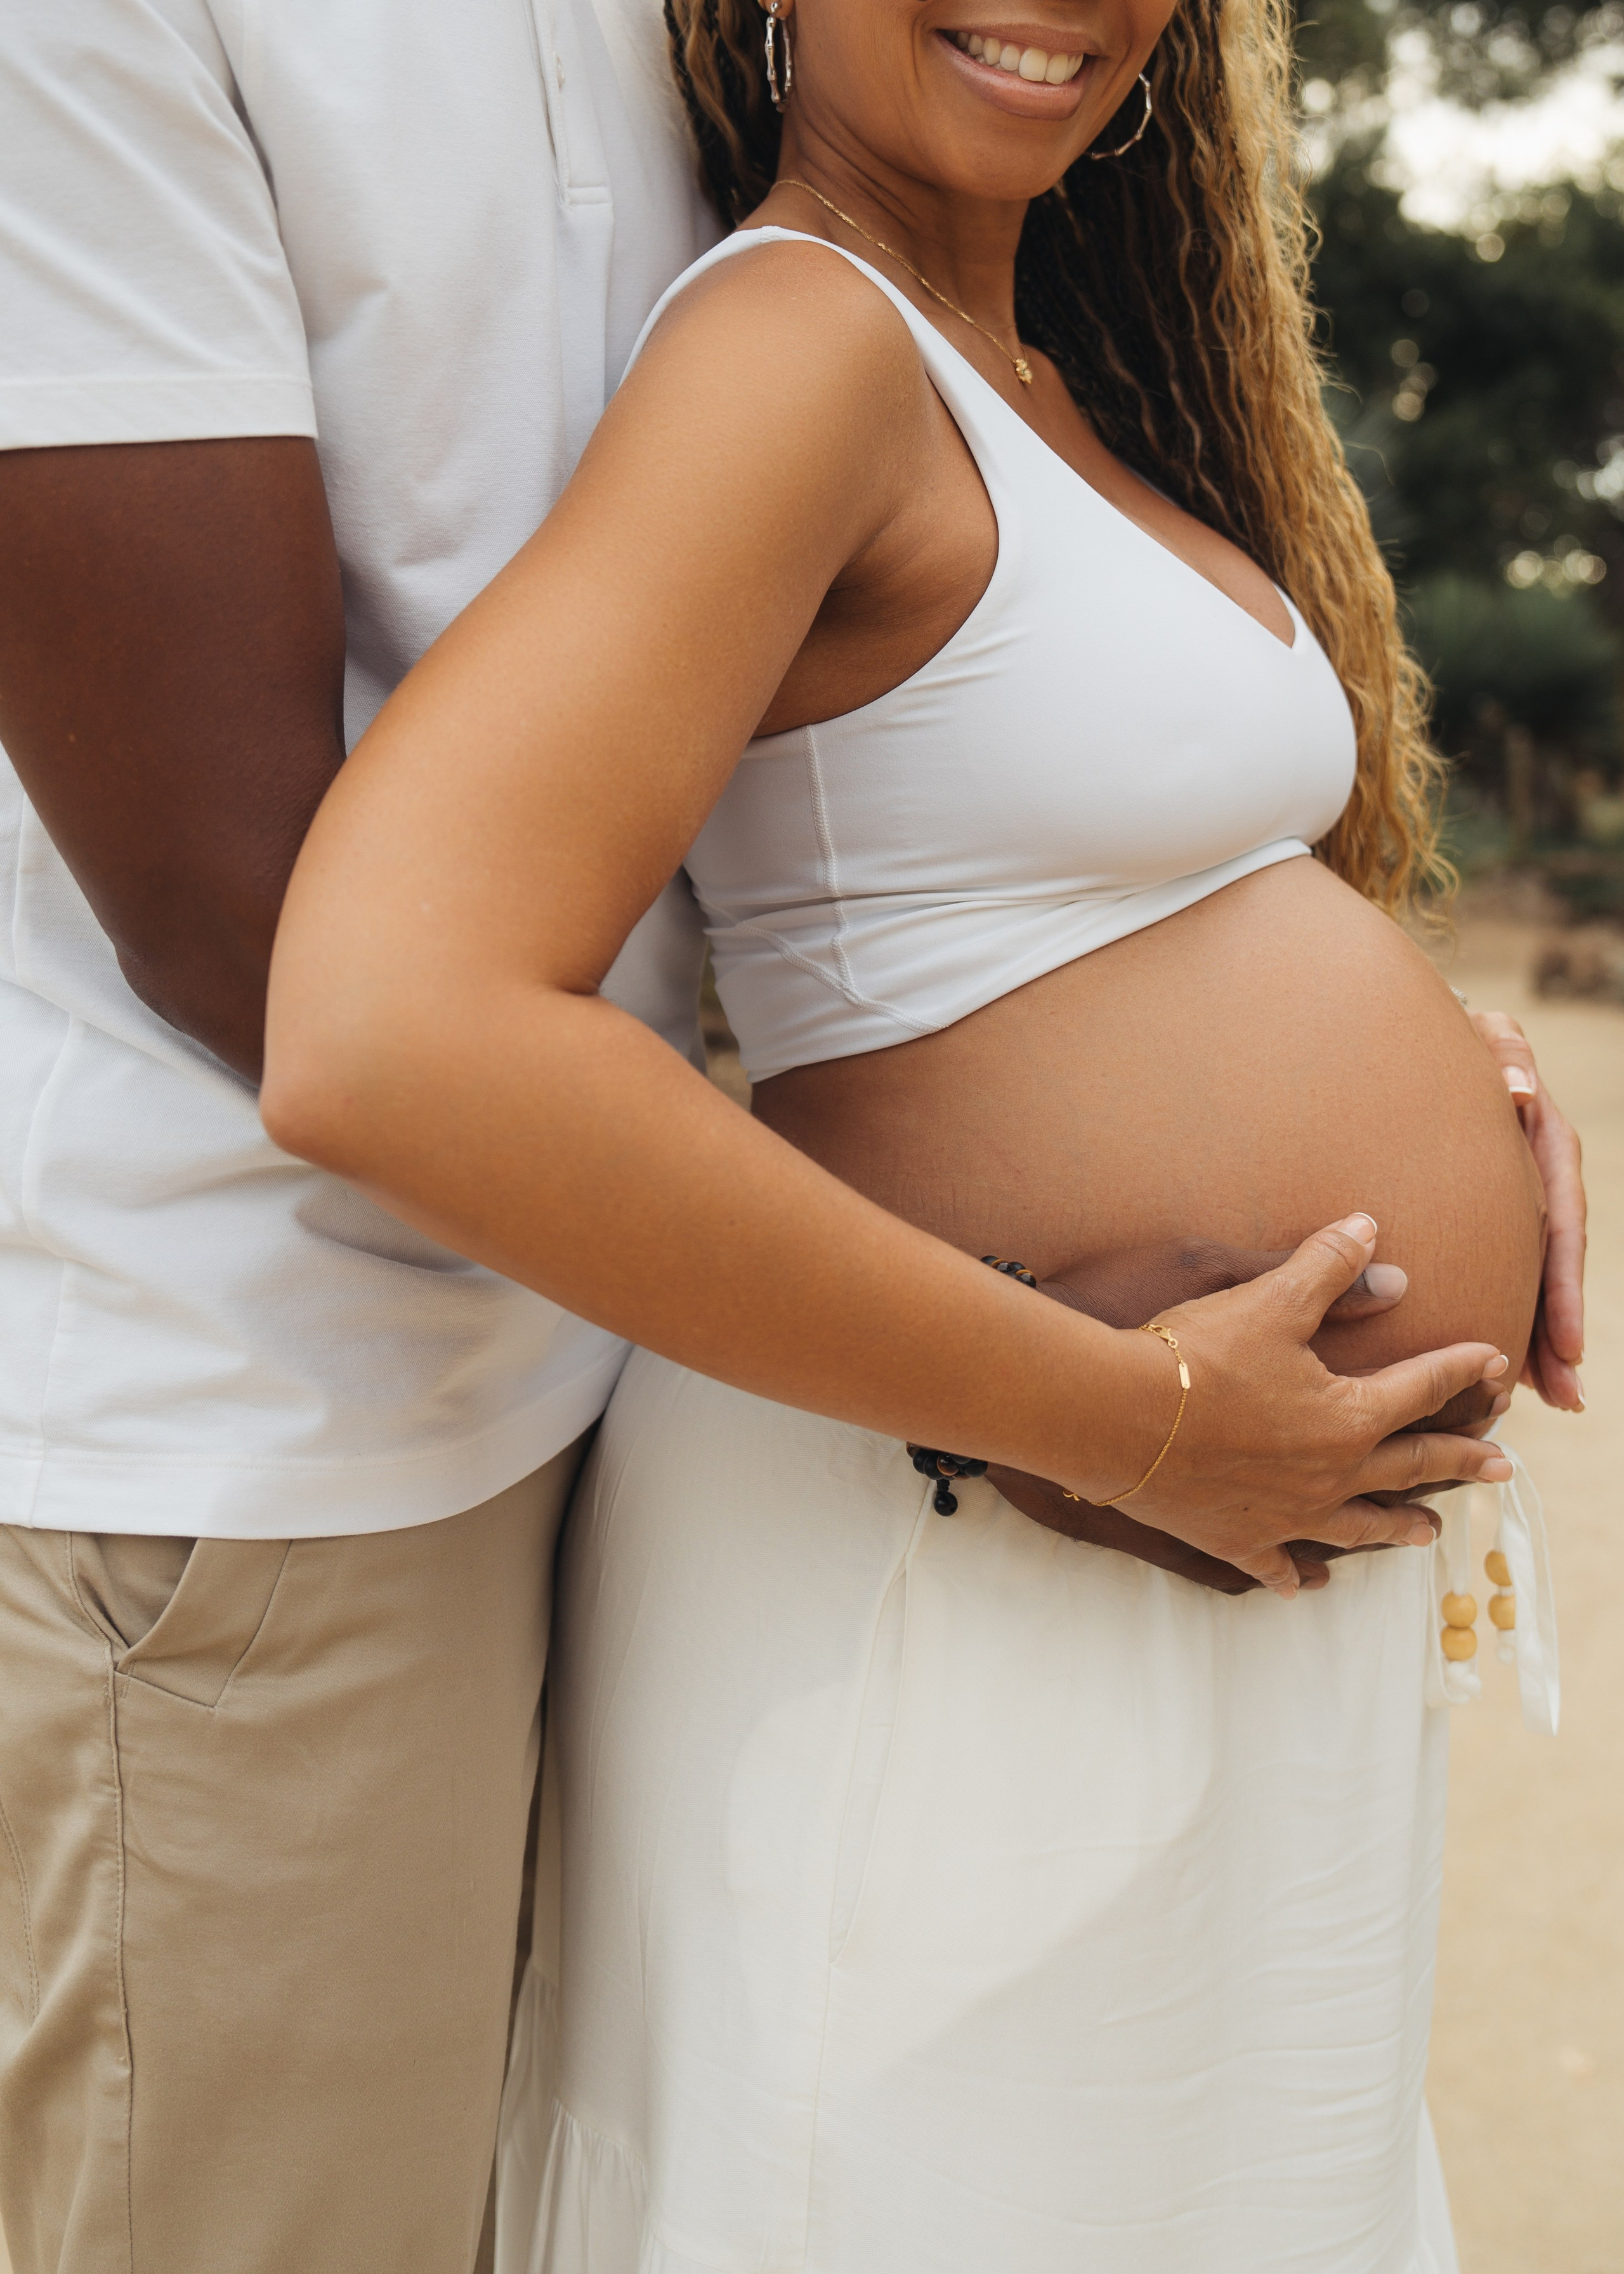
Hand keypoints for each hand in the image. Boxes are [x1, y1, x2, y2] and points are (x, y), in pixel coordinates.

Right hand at [1056, 1214, 1512, 1596]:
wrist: (1116, 1417)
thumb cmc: (1194, 1355)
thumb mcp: (1268, 1295)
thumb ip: (1327, 1266)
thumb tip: (1371, 1230)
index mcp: (1350, 1416)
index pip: (1423, 1389)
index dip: (1462, 1371)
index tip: (1495, 1364)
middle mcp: (1332, 1475)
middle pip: (1413, 1468)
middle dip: (1461, 1461)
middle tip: (1502, 1467)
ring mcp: (1287, 1515)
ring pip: (1360, 1525)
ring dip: (1400, 1526)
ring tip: (1429, 1533)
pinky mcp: (1237, 1538)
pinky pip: (1277, 1564)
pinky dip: (1296, 1573)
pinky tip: (1306, 1582)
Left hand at [1468, 1008, 1584, 1410]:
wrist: (1427, 1044)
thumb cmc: (1459, 1043)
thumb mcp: (1488, 1038)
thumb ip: (1505, 1054)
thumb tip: (1518, 1088)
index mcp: (1547, 1143)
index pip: (1561, 1224)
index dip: (1563, 1288)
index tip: (1564, 1344)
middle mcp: (1543, 1177)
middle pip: (1556, 1264)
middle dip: (1559, 1330)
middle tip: (1562, 1392)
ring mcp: (1522, 1196)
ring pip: (1536, 1274)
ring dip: (1545, 1337)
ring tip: (1551, 1396)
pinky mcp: (1496, 1211)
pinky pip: (1509, 1267)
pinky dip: (1518, 1313)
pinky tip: (1518, 1367)